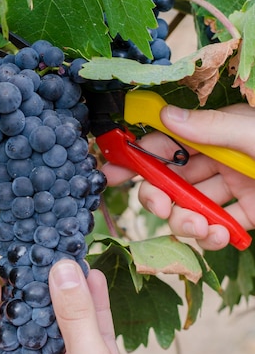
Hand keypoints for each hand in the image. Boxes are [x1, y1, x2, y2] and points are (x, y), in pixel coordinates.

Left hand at [0, 259, 209, 353]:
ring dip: (60, 300)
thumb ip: (76, 317)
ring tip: (64, 265)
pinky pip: (90, 335)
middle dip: (23, 302)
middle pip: (19, 337)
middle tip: (28, 268)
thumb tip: (60, 268)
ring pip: (58, 332)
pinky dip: (91, 309)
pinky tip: (95, 281)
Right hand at [103, 103, 254, 249]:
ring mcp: (232, 188)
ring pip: (191, 207)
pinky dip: (213, 237)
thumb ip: (211, 127)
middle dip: (157, 197)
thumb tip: (165, 116)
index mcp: (217, 134)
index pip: (168, 143)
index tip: (112, 169)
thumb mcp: (251, 132)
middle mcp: (220, 161)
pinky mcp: (248, 214)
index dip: (139, 156)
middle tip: (158, 208)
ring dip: (186, 222)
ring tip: (199, 229)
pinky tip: (219, 236)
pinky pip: (220, 227)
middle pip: (172, 180)